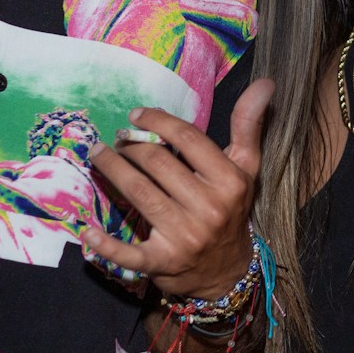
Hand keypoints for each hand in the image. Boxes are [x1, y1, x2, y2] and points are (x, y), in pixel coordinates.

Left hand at [84, 78, 274, 297]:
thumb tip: (265, 82)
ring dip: (112, 170)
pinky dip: (107, 245)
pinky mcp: (164, 262)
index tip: (136, 115)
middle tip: (117, 137)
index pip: (188, 139)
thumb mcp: (246, 167)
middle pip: (158, 164)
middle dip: (131, 144)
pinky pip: (130, 253)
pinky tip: (88, 233)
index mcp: (230, 181)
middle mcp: (210, 208)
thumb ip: (249, 125)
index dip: (158, 121)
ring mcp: (186, 236)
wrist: (228, 270)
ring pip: (139, 193)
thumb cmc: (231, 208)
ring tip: (99, 154)